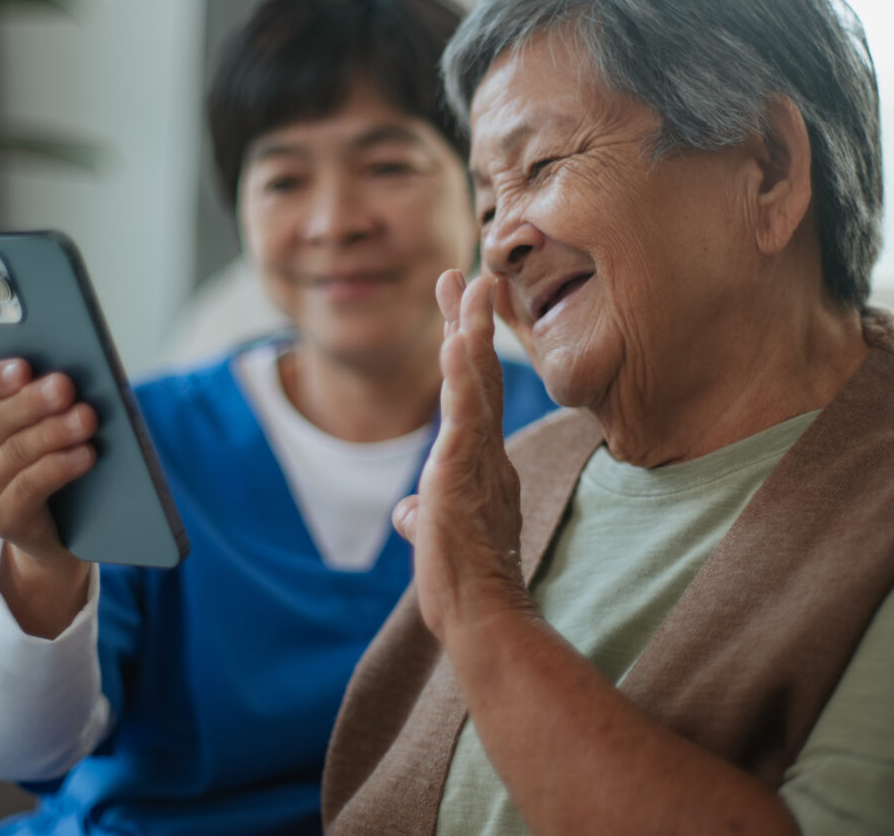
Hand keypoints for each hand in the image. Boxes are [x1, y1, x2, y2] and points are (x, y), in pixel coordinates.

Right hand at [0, 359, 95, 580]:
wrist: (45, 519)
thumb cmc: (34, 450)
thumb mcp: (24, 419)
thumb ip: (25, 387)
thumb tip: (45, 349)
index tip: (25, 367)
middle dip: (34, 401)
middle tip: (66, 386)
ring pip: (16, 451)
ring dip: (55, 432)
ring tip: (87, 418)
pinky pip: (32, 486)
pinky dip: (61, 466)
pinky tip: (86, 453)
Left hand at [393, 270, 535, 643]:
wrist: (483, 616)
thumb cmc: (464, 583)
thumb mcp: (437, 535)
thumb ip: (424, 514)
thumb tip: (405, 512)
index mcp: (483, 464)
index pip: (477, 398)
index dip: (470, 353)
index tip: (462, 315)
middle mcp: (488, 453)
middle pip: (480, 374)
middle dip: (469, 322)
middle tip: (462, 276)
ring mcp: (478, 459)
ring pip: (478, 382)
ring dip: (470, 330)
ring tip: (467, 284)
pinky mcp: (461, 471)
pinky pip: (464, 415)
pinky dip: (461, 376)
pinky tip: (455, 342)